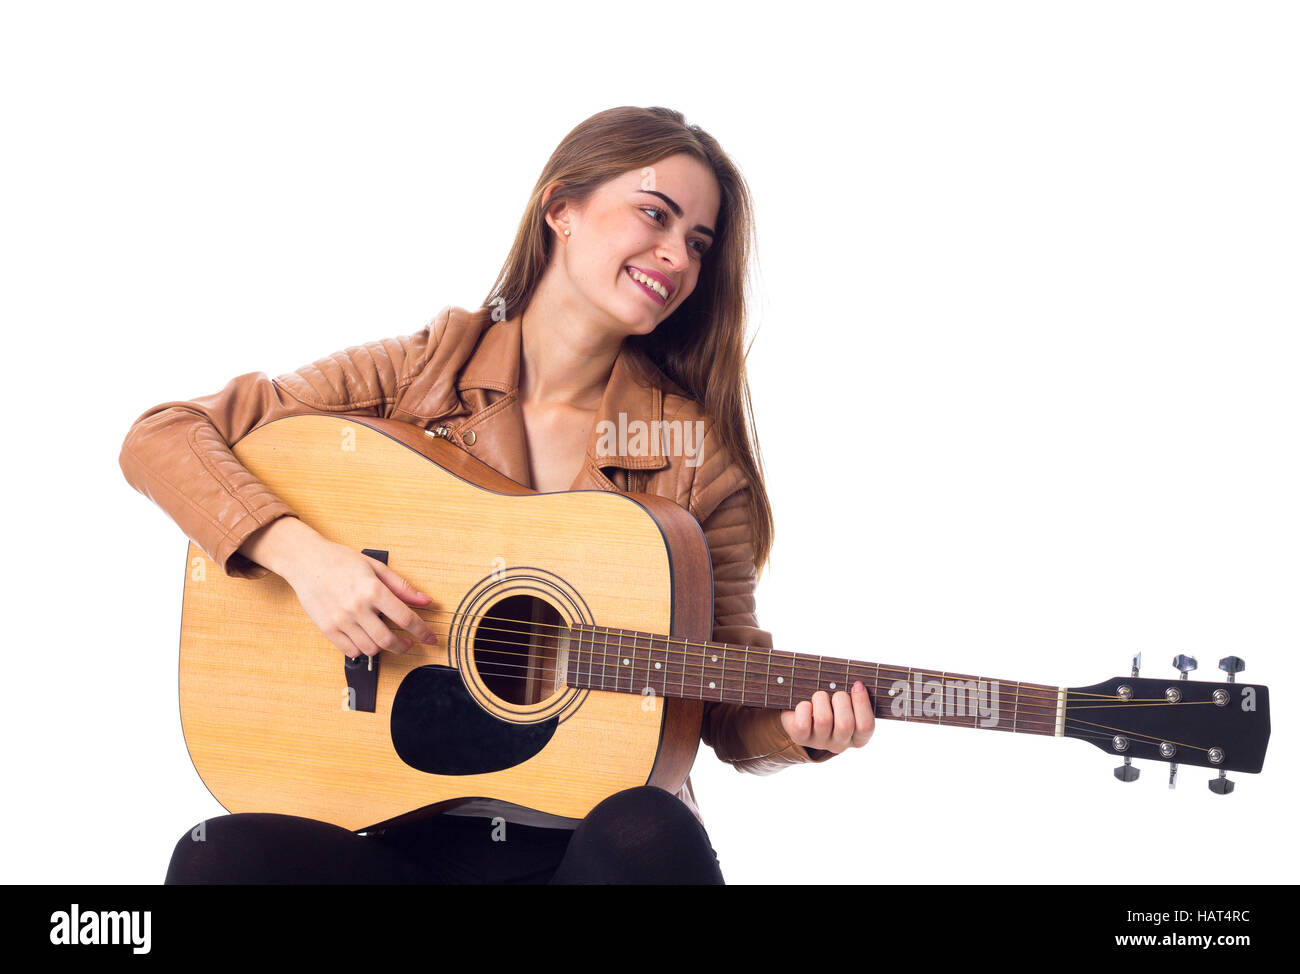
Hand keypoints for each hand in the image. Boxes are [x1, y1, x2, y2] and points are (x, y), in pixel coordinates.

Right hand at [239, 516, 438, 659]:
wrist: (306, 560)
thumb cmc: (341, 560)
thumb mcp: (376, 567)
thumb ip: (402, 587)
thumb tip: (426, 601)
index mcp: (373, 590)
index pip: (406, 618)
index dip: (423, 631)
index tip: (431, 638)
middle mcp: (357, 607)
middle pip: (388, 640)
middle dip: (404, 646)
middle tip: (409, 643)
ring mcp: (341, 620)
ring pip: (370, 648)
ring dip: (382, 647)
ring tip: (385, 638)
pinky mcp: (327, 628)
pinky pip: (350, 650)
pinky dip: (361, 649)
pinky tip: (365, 639)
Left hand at [780, 681, 874, 753]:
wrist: (802, 713)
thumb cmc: (830, 702)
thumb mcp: (846, 701)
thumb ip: (856, 695)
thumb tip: (859, 683)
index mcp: (856, 737)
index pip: (866, 726)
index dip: (862, 703)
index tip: (857, 684)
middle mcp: (839, 744)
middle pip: (845, 724)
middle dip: (841, 700)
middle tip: (836, 693)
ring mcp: (819, 742)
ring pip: (823, 720)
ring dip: (821, 699)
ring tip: (820, 696)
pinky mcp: (800, 738)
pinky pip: (803, 724)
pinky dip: (804, 707)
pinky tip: (806, 705)